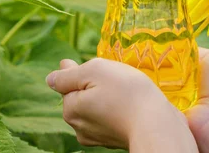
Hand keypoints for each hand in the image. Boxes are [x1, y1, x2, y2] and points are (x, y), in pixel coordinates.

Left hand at [46, 58, 197, 151]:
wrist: (157, 125)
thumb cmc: (127, 92)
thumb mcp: (94, 70)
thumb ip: (69, 74)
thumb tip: (51, 78)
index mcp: (70, 109)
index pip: (68, 82)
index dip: (83, 70)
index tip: (101, 69)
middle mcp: (79, 127)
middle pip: (81, 95)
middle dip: (95, 85)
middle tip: (117, 80)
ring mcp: (96, 136)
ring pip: (96, 106)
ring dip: (107, 96)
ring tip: (126, 92)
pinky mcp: (114, 139)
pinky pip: (110, 117)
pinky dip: (117, 109)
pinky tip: (130, 105)